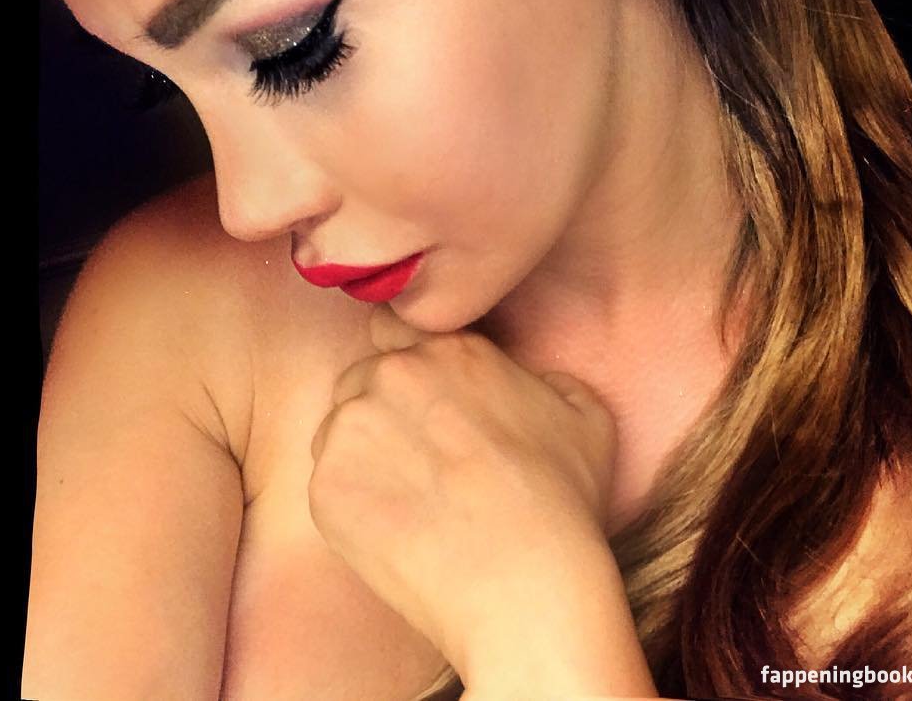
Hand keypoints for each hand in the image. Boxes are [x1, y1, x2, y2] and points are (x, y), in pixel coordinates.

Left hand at [307, 303, 619, 674]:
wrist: (525, 583)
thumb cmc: (561, 504)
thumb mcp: (585, 416)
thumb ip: (548, 379)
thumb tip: (535, 382)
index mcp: (451, 348)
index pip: (394, 327)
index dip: (400, 361)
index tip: (412, 397)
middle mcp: (395, 373)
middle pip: (363, 380)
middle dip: (381, 412)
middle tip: (417, 464)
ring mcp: (355, 426)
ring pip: (338, 430)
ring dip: (361, 456)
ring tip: (408, 503)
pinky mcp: (327, 485)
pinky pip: (326, 484)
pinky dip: (349, 505)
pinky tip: (394, 531)